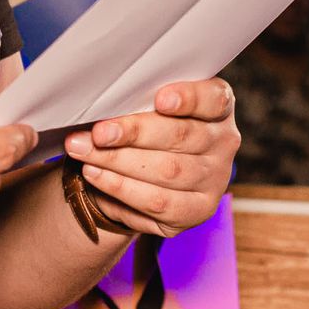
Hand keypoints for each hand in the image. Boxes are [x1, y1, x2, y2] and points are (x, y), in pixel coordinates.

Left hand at [61, 79, 240, 238]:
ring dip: (118, 161)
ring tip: (84, 152)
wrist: (142, 176)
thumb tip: (104, 102)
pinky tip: (95, 174)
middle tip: (98, 132)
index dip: (189, 98)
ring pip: (166, 171)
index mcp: (218, 107)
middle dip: (134, 133)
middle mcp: (223, 142)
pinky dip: (121, 188)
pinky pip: (157, 202)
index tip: (160, 99)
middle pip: (181, 136)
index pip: (213, 99)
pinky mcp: (198, 210)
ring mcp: (215, 179)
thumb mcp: (147, 108)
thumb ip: (138, 102)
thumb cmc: (145, 129)